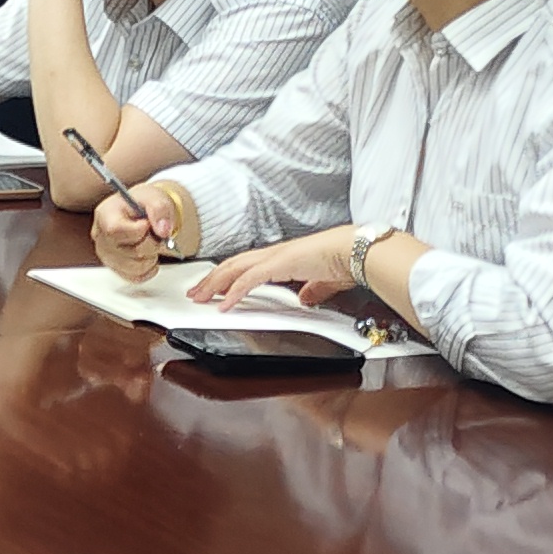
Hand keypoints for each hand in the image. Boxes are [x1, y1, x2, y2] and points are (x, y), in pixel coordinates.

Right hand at [92, 181, 179, 281]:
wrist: (144, 214)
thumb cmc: (144, 204)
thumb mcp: (154, 196)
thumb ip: (160, 209)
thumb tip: (163, 231)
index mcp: (105, 214)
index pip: (115, 230)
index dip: (137, 231)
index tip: (147, 224)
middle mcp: (101, 236)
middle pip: (130, 251)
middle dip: (151, 243)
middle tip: (153, 232)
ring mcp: (107, 255)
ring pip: (135, 267)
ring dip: (151, 256)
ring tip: (150, 242)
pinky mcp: (116, 268)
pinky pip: (136, 277)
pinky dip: (149, 268)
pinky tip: (149, 255)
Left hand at [196, 226, 358, 308]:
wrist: (357, 250)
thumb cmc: (345, 261)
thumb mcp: (324, 282)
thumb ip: (313, 290)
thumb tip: (306, 299)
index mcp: (282, 257)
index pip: (246, 265)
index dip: (227, 275)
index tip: (214, 288)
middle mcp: (274, 254)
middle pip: (232, 265)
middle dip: (211, 280)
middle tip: (195, 293)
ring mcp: (275, 257)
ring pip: (234, 269)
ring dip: (215, 284)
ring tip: (200, 297)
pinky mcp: (280, 264)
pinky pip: (250, 280)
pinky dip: (235, 291)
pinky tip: (225, 303)